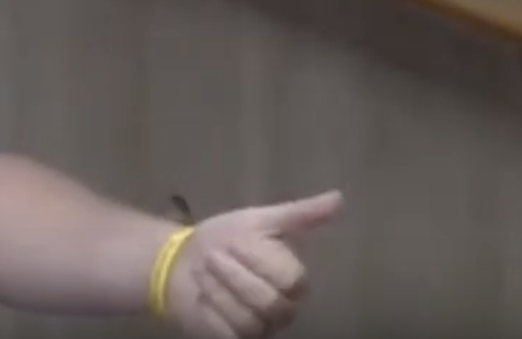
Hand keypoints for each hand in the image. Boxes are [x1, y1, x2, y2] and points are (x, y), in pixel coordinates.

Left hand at [162, 190, 342, 337]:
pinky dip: (209, 308)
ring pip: (247, 319)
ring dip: (217, 288)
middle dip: (233, 273)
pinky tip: (200, 294)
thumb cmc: (225, 240)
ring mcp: (260, 328)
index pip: (291, 277)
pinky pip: (227, 332)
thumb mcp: (259, 221)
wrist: (182, 259)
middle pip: (270, 302)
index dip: (258, 258)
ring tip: (205, 272)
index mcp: (294, 281)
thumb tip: (339, 197)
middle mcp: (283, 309)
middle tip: (213, 257)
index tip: (235, 241)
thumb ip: (299, 214)